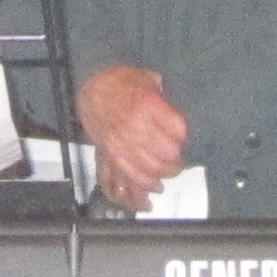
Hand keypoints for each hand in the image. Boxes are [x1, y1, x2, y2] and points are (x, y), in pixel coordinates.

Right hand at [76, 64, 191, 209]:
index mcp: (148, 106)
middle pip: (166, 156)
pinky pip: (125, 180)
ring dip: (161, 177)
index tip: (184, 138)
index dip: (184, 137)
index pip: (178, 131)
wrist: (91, 86)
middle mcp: (135, 128)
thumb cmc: (121, 82)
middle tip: (180, 161)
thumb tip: (183, 117)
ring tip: (166, 177)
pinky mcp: (110, 156)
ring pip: (148, 172)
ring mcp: (121, 145)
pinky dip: (137, 192)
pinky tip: (148, 196)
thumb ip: (167, 101)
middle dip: (177, 162)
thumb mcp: (150, 80)